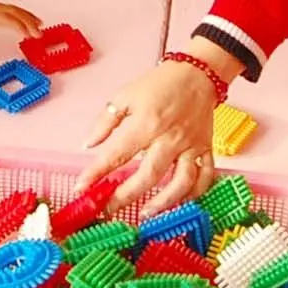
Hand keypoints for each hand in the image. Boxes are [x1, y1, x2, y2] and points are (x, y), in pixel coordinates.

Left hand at [0, 0, 41, 67]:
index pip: (6, 18)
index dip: (21, 25)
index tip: (33, 33)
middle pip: (12, 11)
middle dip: (28, 20)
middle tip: (41, 30)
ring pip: (9, 8)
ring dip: (24, 14)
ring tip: (36, 22)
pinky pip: (3, 9)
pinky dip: (14, 13)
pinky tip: (14, 18)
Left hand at [80, 36, 232, 212]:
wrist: (197, 73)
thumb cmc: (160, 84)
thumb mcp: (125, 95)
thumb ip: (105, 122)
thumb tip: (89, 145)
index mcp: (146, 123)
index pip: (117, 154)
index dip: (97, 173)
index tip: (82, 188)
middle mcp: (169, 138)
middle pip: (149, 175)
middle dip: (126, 196)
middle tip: (109, 209)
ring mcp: (190, 146)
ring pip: (181, 182)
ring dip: (164, 202)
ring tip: (145, 213)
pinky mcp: (205, 148)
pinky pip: (205, 176)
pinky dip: (195, 194)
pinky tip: (179, 202)